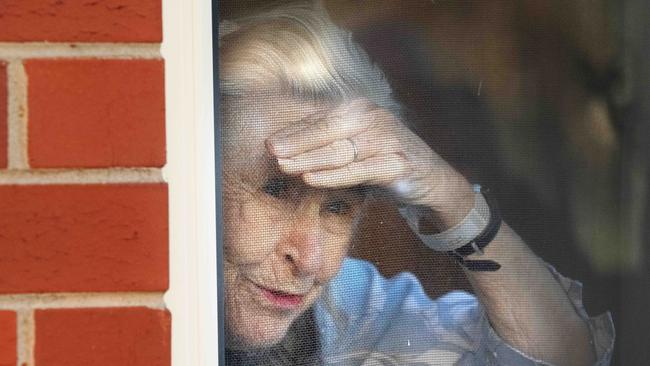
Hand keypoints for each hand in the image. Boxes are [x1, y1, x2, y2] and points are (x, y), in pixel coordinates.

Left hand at [265, 99, 473, 225]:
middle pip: (327, 129)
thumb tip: (287, 146)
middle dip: (296, 141)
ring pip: (340, 150)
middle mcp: (373, 118)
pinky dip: (333, 175)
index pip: (320, 118)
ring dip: (309, 158)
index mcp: (360, 109)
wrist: (430, 179)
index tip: (268, 142)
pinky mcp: (396, 163)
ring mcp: (387, 139)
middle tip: (270, 151)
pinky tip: (311, 178)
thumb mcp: (356, 147)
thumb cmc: (384, 161)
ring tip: (284, 165)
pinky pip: (358, 170)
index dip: (293, 131)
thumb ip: (329, 142)